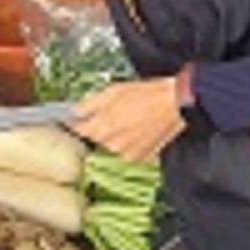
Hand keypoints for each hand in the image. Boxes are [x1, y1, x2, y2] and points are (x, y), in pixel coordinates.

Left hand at [71, 77, 185, 162]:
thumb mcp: (113, 91)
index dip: (78, 123)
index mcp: (102, 127)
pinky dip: (130, 144)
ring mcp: (126, 154)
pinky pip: (127, 152)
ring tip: (130, 121)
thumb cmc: (146, 94)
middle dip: (100, 128)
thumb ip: (89, 104)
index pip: (78, 130)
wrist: (175, 103)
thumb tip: (75, 111)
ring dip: (116, 137)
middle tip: (114, 115)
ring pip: (112, 146)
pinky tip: (139, 130)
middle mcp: (112, 144)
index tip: (79, 120)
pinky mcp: (140, 158)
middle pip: (96, 139)